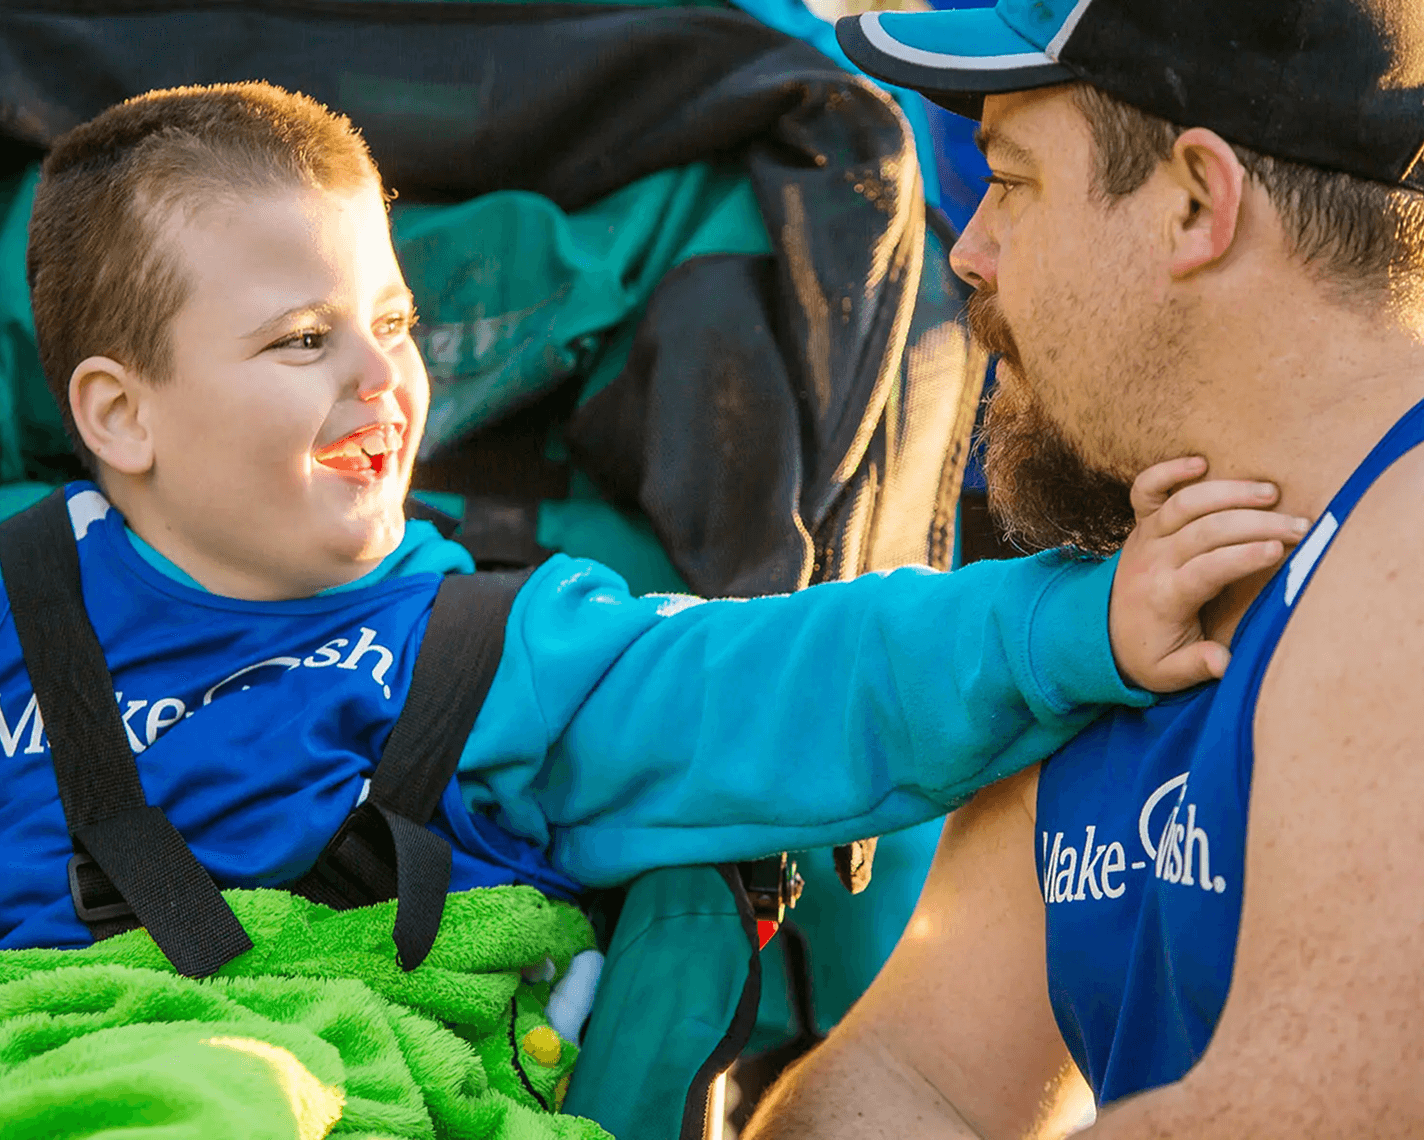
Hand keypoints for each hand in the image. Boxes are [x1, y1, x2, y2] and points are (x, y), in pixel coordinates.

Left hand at [1110, 456, 1309, 690]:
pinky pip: (1145, 489)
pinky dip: (1167, 471)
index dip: (1243, 557)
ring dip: (1228, 493)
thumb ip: (1197, 665)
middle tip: (1299, 525)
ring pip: (1184, 503)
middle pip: (1204, 531)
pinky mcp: (1140, 523)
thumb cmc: (1147, 652)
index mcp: (1164, 597)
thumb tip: (1225, 662)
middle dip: (1255, 524)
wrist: (1100, 633)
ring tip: (1271, 492)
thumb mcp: (1169, 674)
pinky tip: (1200, 462)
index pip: (1206, 570)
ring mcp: (1145, 537)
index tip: (1281, 551)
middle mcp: (1153, 560)